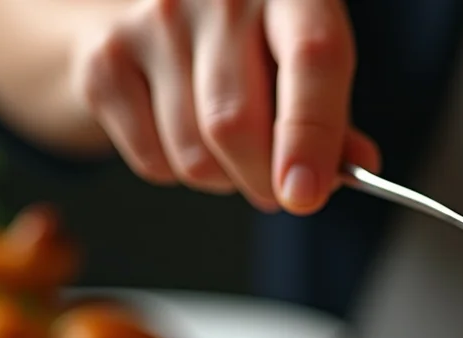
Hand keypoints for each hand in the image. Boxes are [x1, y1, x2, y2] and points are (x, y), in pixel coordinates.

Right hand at [70, 0, 379, 213]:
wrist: (160, 12)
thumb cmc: (253, 45)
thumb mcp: (306, 66)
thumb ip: (334, 117)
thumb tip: (357, 168)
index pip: (312, 59)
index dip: (311, 136)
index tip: (306, 195)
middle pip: (235, 122)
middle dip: (262, 180)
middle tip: (276, 191)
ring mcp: (154, 19)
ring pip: (193, 154)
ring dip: (223, 180)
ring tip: (231, 155)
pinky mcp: (105, 57)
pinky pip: (152, 159)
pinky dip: (177, 172)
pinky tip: (184, 136)